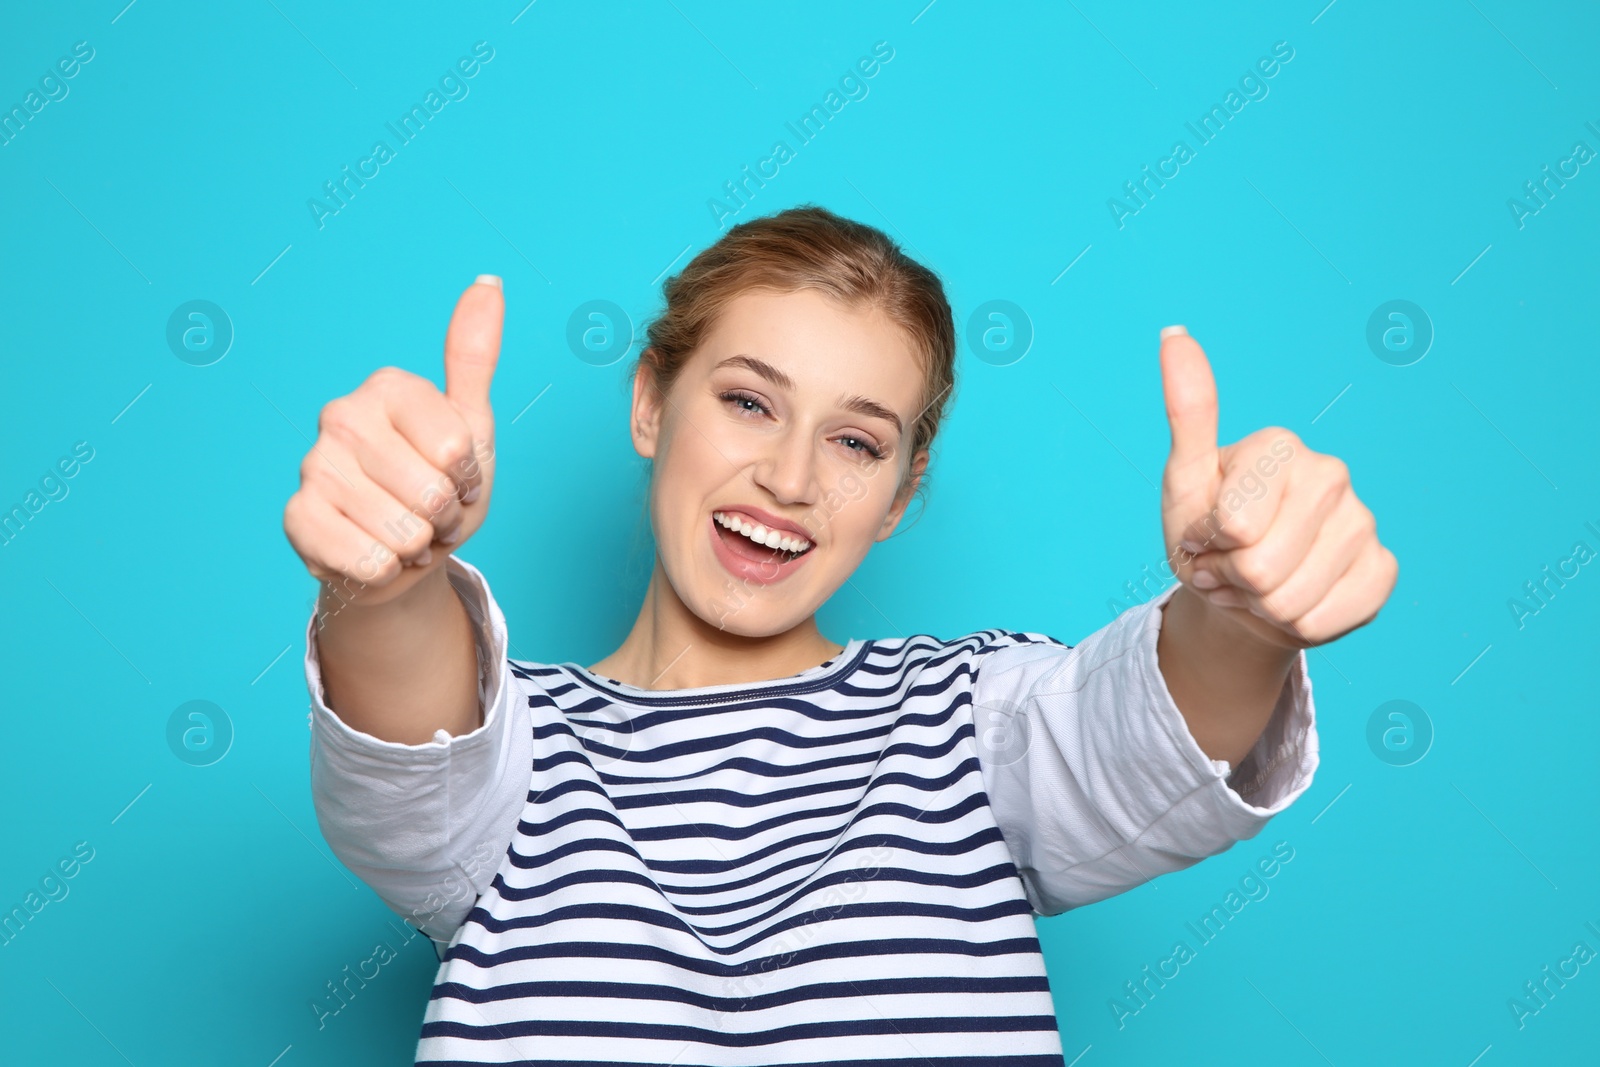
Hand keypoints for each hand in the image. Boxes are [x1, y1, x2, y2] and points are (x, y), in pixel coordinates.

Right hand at [283, 276, 503, 610]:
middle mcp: (341, 416)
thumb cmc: (438, 486)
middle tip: (428, 510)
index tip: (454, 475)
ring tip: (405, 530)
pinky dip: (386, 569)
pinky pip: (370, 560)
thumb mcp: (471, 426)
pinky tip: (374, 551)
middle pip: (432, 491)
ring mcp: (312, 465)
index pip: (457, 447)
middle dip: (444, 516)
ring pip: (403, 531)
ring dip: (417, 545)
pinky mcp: (296, 518)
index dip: (467, 476)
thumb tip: (488, 283)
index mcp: (387, 387)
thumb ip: (474, 359)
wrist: (399, 552)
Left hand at [1157, 326, 1396, 650]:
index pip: (1232, 527)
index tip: (1208, 535)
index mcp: (1280, 446)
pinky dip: (1297, 623)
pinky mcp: (1383, 569)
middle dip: (1232, 579)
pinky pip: (1326, 619)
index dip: (1207, 546)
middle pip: (1261, 567)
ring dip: (1260, 605)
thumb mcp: (1184, 480)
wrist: (1241, 590)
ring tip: (1256, 583)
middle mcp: (1331, 473)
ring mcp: (1363, 520)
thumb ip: (1187, 411)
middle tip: (1230, 565)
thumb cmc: (1208, 533)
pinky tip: (1295, 599)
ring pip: (1291, 601)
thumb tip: (1173, 333)